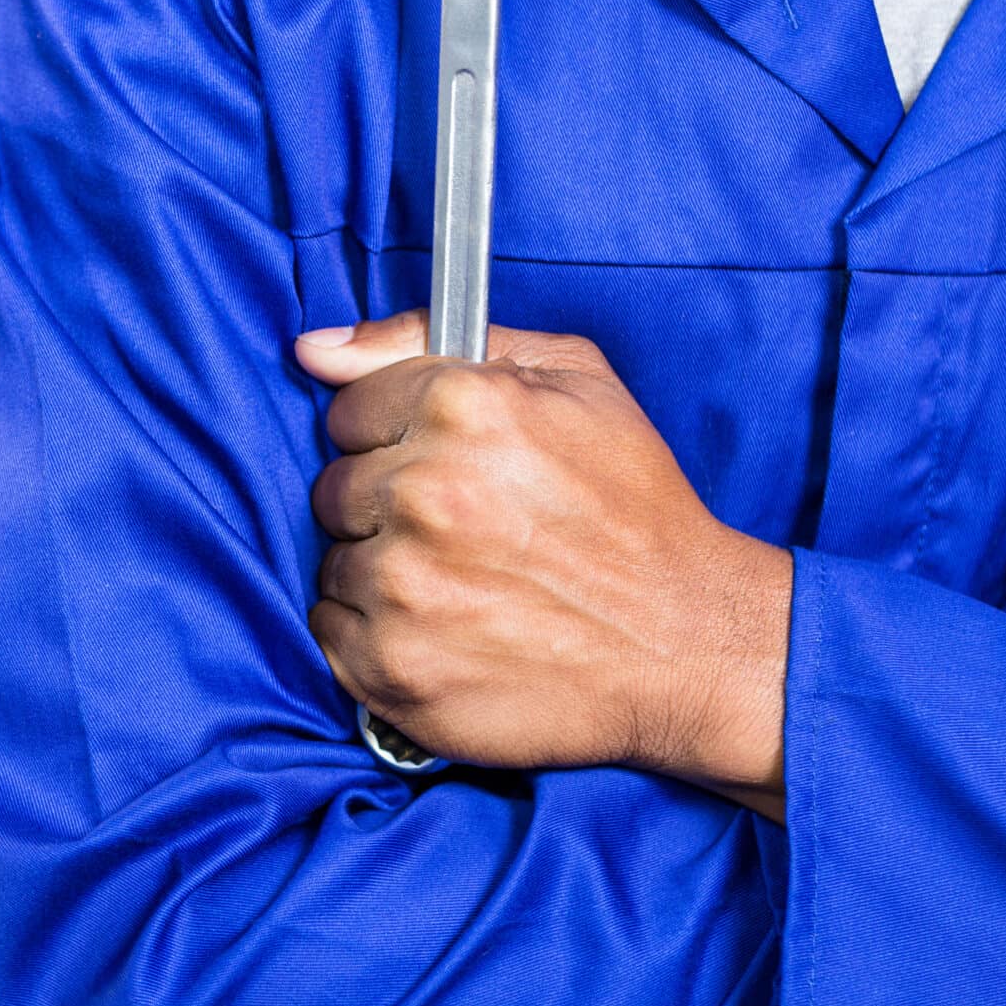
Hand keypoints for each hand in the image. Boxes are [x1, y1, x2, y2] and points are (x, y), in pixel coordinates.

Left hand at [298, 312, 791, 806]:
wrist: (690, 644)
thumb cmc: (636, 508)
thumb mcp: (570, 378)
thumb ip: (428, 339)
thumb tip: (315, 349)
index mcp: (462, 406)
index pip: (348, 412)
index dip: (396, 437)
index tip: (446, 467)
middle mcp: (425, 493)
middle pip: (335, 488)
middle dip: (387, 505)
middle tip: (465, 532)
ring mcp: (403, 587)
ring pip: (333, 561)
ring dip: (382, 571)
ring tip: (464, 584)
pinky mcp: (393, 667)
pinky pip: (330, 630)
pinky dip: (374, 633)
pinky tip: (444, 629)